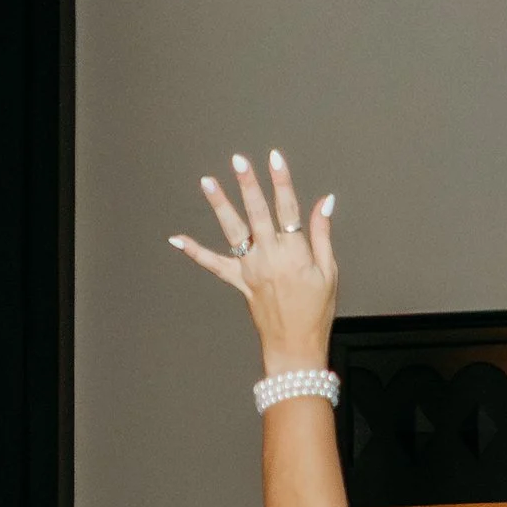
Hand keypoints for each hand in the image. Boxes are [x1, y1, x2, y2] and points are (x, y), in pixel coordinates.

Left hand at [173, 149, 338, 380]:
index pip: (287, 208)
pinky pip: (214, 265)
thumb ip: (322, 234)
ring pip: (233, 232)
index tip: (275, 158)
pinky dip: (194, 251)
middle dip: (247, 184)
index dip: (281, 181)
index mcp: (294, 253)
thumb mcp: (328, 272)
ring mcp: (250, 270)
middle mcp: (269, 258)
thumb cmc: (315, 312)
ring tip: (208, 182)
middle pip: (257, 213)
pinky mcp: (239, 282)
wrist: (295, 347)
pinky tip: (177, 239)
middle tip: (238, 160)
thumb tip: (324, 202)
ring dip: (219, 205)